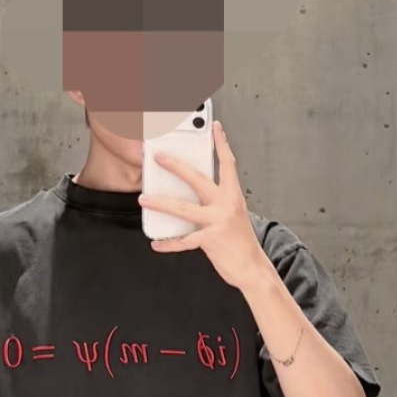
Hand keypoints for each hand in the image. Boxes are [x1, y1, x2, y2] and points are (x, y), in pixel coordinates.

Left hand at [137, 120, 267, 289]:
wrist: (252, 268)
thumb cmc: (241, 243)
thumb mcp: (233, 216)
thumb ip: (215, 203)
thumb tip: (192, 196)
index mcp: (233, 196)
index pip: (228, 163)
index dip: (221, 144)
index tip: (215, 128)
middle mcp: (226, 205)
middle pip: (198, 179)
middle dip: (176, 166)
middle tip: (159, 157)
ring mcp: (217, 222)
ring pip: (183, 209)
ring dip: (161, 203)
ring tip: (144, 199)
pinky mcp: (210, 240)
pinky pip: (183, 241)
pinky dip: (168, 243)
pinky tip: (156, 243)